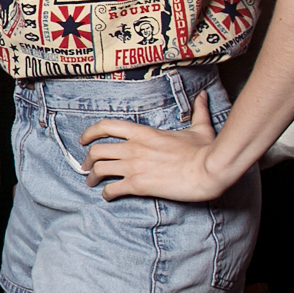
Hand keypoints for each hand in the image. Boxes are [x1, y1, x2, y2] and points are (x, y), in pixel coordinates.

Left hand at [81, 96, 239, 201]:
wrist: (209, 169)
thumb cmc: (205, 150)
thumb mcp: (200, 127)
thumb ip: (197, 111)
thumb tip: (202, 96)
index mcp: (143, 133)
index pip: (106, 126)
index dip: (89, 132)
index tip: (83, 140)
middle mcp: (133, 148)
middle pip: (96, 151)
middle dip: (87, 160)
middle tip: (87, 167)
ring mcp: (134, 167)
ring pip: (100, 170)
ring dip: (92, 177)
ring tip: (92, 183)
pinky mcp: (138, 185)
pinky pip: (113, 189)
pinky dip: (107, 194)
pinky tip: (109, 196)